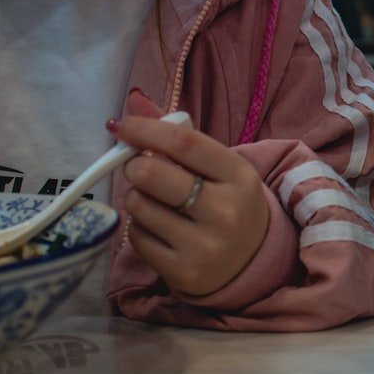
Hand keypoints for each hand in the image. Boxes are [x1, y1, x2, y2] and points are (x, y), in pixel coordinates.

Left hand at [108, 90, 268, 295]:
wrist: (253, 262)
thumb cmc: (229, 202)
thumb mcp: (217, 167)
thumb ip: (177, 134)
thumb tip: (133, 100)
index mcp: (239, 177)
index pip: (184, 143)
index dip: (146, 129)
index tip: (120, 125)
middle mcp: (226, 212)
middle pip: (152, 175)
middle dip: (134, 165)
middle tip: (138, 167)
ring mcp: (204, 247)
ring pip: (138, 206)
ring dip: (137, 198)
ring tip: (156, 202)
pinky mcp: (182, 273)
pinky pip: (136, 237)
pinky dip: (139, 227)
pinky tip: (160, 229)